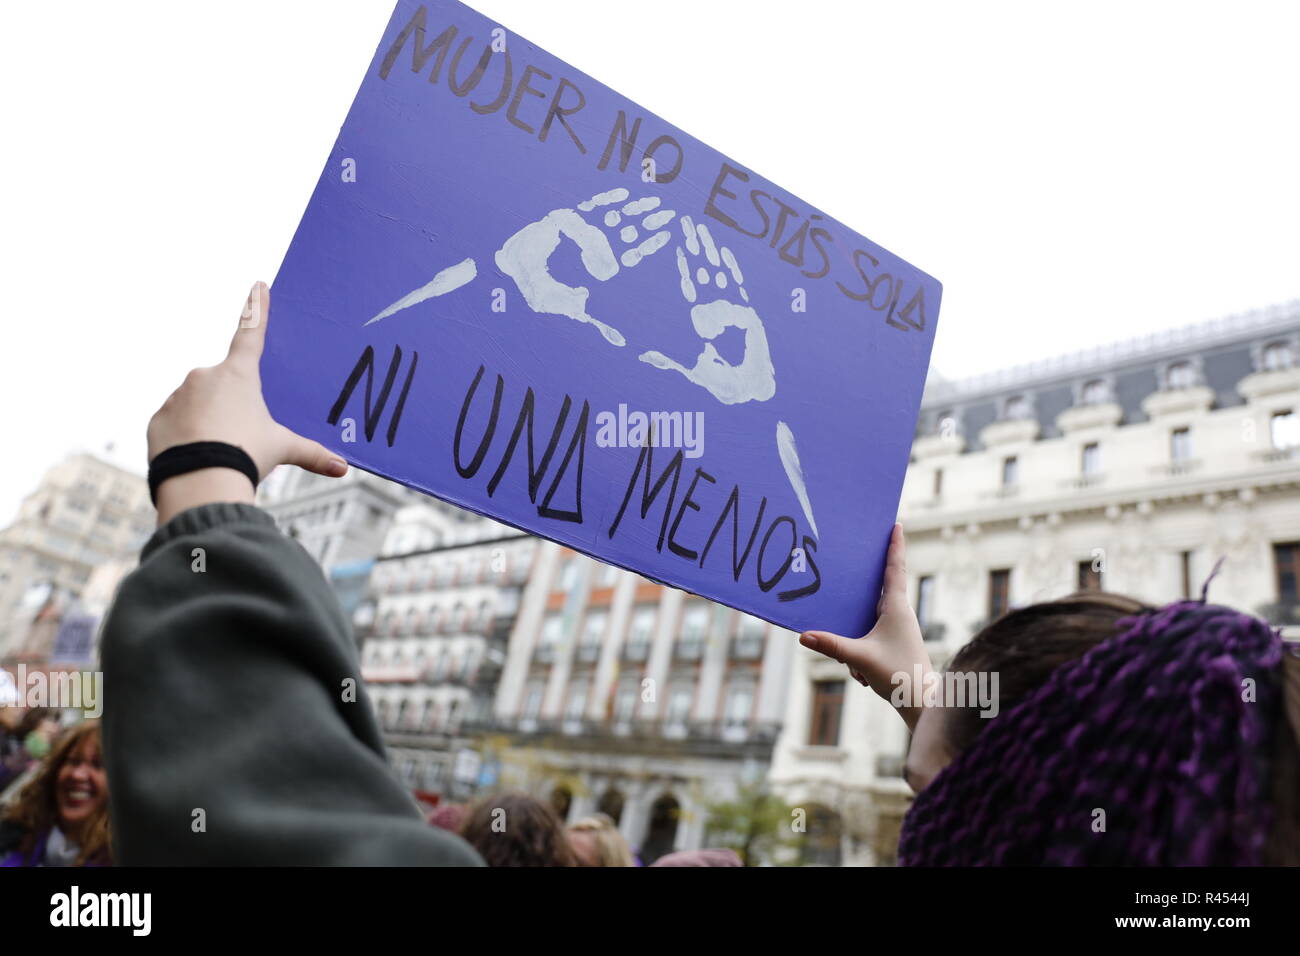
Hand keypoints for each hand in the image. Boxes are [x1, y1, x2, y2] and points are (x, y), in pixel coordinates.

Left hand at [147, 282, 347, 523]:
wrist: (200, 479)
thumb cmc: (245, 455)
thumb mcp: (282, 450)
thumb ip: (312, 454)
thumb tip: (343, 468)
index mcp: (239, 375)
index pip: (251, 333)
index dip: (257, 309)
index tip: (258, 285)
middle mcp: (205, 376)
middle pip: (223, 385)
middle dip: (230, 407)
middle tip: (240, 436)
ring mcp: (177, 396)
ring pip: (196, 405)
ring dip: (207, 422)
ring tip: (219, 451)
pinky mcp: (158, 419)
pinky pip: (175, 424)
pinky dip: (186, 437)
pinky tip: (197, 456)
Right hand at [798, 524, 932, 729]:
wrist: (922, 703)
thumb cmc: (899, 675)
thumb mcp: (860, 658)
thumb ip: (831, 645)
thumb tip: (803, 635)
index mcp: (896, 607)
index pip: (894, 568)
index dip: (894, 545)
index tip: (896, 523)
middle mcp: (899, 613)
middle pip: (882, 584)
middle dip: (870, 574)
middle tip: (861, 550)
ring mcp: (898, 628)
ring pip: (871, 615)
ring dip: (859, 631)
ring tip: (858, 657)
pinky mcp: (893, 642)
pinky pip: (870, 634)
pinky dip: (861, 650)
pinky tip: (861, 674)